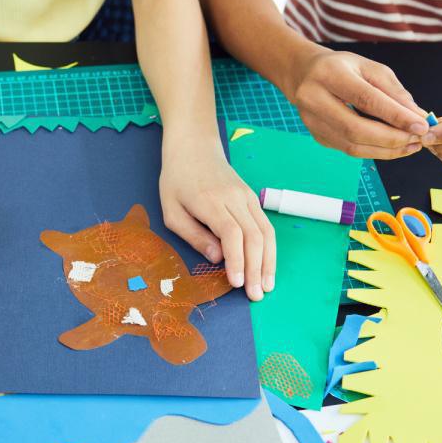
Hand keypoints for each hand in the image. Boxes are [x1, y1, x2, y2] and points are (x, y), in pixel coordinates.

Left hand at [160, 140, 275, 300]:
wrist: (194, 147)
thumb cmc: (177, 181)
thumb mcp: (171, 210)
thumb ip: (193, 235)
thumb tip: (217, 258)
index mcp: (210, 202)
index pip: (231, 234)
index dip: (237, 260)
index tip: (237, 283)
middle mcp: (234, 199)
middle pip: (253, 236)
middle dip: (257, 268)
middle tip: (256, 295)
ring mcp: (246, 197)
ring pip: (265, 231)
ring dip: (269, 261)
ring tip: (267, 286)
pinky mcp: (252, 198)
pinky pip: (266, 225)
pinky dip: (270, 248)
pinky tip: (268, 266)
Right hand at [286, 49, 428, 158]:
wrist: (303, 74)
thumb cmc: (341, 68)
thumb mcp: (369, 68)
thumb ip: (394, 92)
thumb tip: (418, 117)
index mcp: (329, 75)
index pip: (365, 99)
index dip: (395, 115)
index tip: (422, 126)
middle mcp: (314, 99)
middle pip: (356, 129)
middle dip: (391, 138)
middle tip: (418, 139)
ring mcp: (312, 121)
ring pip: (352, 145)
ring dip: (386, 150)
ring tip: (410, 145)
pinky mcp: (317, 136)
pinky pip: (349, 149)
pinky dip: (374, 151)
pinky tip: (392, 146)